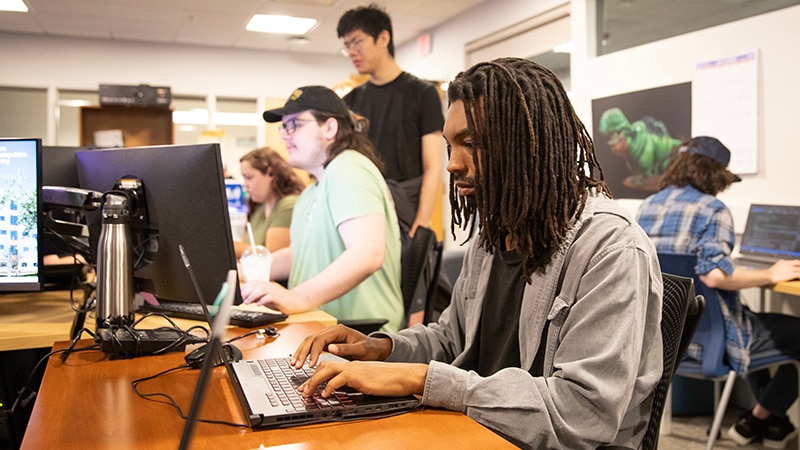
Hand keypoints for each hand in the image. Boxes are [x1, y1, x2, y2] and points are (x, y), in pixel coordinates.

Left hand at [240, 280, 309, 313]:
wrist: (296, 301)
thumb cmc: (280, 300)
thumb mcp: (265, 298)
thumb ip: (256, 297)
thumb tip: (244, 298)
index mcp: (265, 285)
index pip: (252, 283)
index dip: (244, 289)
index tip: (239, 296)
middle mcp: (269, 286)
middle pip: (255, 285)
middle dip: (247, 292)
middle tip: (241, 300)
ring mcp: (275, 291)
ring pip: (261, 290)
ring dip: (253, 296)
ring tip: (247, 302)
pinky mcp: (279, 298)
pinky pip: (270, 297)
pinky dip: (263, 300)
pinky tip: (259, 304)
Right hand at [291, 324, 391, 368]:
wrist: (374, 348)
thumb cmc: (370, 348)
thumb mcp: (360, 350)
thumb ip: (346, 349)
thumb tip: (330, 348)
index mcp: (339, 330)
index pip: (320, 339)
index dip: (314, 352)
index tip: (310, 365)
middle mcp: (331, 331)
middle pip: (311, 339)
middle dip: (302, 352)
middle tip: (296, 365)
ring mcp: (328, 335)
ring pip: (309, 341)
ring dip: (301, 352)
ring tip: (294, 364)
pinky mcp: (327, 341)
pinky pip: (313, 345)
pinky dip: (305, 353)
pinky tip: (300, 361)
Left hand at [298, 360, 427, 398]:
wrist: (403, 376)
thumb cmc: (390, 380)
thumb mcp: (368, 382)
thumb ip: (355, 383)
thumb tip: (343, 391)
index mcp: (353, 365)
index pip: (330, 365)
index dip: (316, 375)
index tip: (308, 386)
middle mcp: (352, 365)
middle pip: (324, 365)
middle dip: (310, 378)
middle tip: (302, 391)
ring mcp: (355, 369)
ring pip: (327, 369)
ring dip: (315, 381)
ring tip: (308, 393)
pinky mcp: (359, 376)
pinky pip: (339, 379)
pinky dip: (329, 387)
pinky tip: (326, 395)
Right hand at [768, 259, 799, 283]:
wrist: (768, 275)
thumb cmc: (771, 271)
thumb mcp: (777, 264)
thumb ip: (781, 262)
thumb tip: (782, 260)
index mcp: (786, 262)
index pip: (797, 261)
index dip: (799, 264)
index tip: (799, 266)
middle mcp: (789, 265)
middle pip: (799, 264)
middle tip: (799, 270)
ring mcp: (790, 270)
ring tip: (798, 275)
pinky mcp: (791, 275)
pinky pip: (799, 275)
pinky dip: (799, 277)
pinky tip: (799, 278)